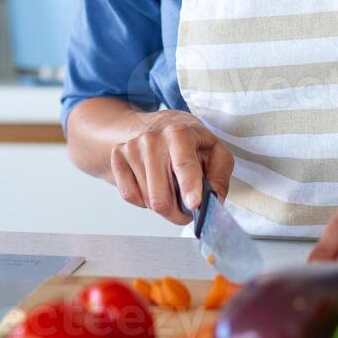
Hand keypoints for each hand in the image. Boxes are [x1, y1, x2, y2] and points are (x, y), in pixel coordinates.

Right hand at [109, 110, 234, 225]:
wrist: (156, 125)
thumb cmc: (190, 142)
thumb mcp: (215, 151)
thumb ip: (219, 176)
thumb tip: (212, 201)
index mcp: (180, 133)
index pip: (185, 164)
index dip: (190, 186)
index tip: (194, 204)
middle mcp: (153, 138)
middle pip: (161, 196)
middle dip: (177, 212)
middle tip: (187, 207)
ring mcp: (132, 147)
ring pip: (147, 200)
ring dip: (162, 204)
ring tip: (170, 187)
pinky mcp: (118, 156)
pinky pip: (129, 195)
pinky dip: (143, 199)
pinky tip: (152, 184)